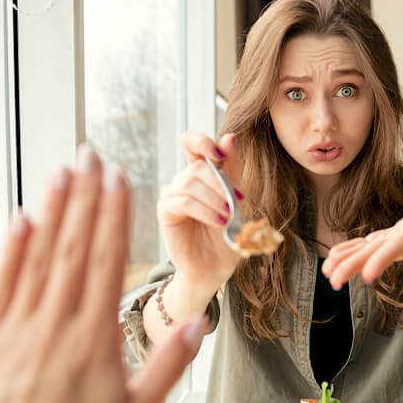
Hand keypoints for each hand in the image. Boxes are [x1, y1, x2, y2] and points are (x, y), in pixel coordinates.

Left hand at [0, 145, 207, 402]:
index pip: (108, 260)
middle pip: (73, 247)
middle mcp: (55, 322)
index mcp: (95, 338)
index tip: (118, 178)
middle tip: (90, 154)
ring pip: (38, 257)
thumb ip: (169, 364)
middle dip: (84, 197)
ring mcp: (17, 328)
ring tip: (61, 172)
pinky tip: (20, 220)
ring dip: (51, 211)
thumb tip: (198, 322)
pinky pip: (1, 285)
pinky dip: (11, 250)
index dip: (114, 215)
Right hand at [158, 131, 243, 292]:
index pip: (192, 142)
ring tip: (228, 217)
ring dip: (215, 199)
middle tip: (235, 204)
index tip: (219, 154)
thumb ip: (231, 170)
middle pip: (198, 167)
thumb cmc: (226, 235)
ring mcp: (172, 194)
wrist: (215, 266)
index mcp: (201, 174)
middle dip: (220, 184)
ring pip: (191, 182)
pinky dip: (204, 210)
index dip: (202, 141)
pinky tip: (218, 221)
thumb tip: (229, 136)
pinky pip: (184, 201)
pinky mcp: (166, 211)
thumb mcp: (236, 199)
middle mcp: (184, 181)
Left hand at [322, 179, 402, 288]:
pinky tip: (329, 262)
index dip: (382, 259)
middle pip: (373, 256)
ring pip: (362, 255)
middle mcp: (397, 242)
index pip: (397, 246)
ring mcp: (386, 244)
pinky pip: (359, 249)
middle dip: (353, 267)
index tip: (367, 275)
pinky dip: (345, 254)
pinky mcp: (378, 243)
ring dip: (344, 265)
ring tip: (328, 276)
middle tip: (334, 281)